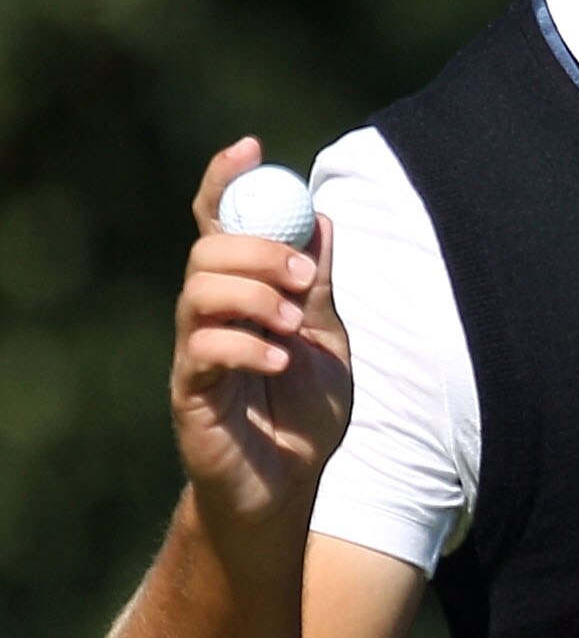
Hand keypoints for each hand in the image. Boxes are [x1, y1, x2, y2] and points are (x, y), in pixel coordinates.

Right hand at [172, 138, 352, 532]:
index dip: (227, 180)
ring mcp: (195, 350)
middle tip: (304, 274)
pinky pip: (202, 349)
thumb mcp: (329, 343)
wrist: (290, 489)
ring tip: (294, 327)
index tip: (251, 148)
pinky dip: (246, 346)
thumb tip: (321, 218)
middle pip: (208, 249)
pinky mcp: (190, 391)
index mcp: (244, 293)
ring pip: (198, 290)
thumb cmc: (305, 417)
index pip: (221, 222)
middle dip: (258, 248)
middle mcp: (210, 314)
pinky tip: (280, 364)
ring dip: (253, 296)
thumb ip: (320, 288)